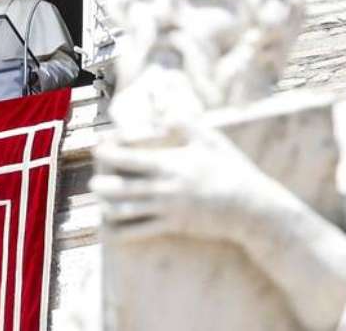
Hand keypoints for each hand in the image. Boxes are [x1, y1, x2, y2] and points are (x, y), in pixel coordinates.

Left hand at [91, 126, 278, 243]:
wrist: (251, 208)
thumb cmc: (232, 169)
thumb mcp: (211, 139)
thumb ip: (185, 124)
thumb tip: (163, 115)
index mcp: (170, 163)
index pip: (128, 158)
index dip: (108, 153)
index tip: (98, 148)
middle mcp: (164, 187)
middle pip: (120, 186)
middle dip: (101, 183)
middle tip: (94, 180)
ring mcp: (166, 209)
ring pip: (125, 211)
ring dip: (107, 206)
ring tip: (100, 201)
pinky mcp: (172, 226)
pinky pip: (139, 231)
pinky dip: (121, 230)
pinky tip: (110, 228)